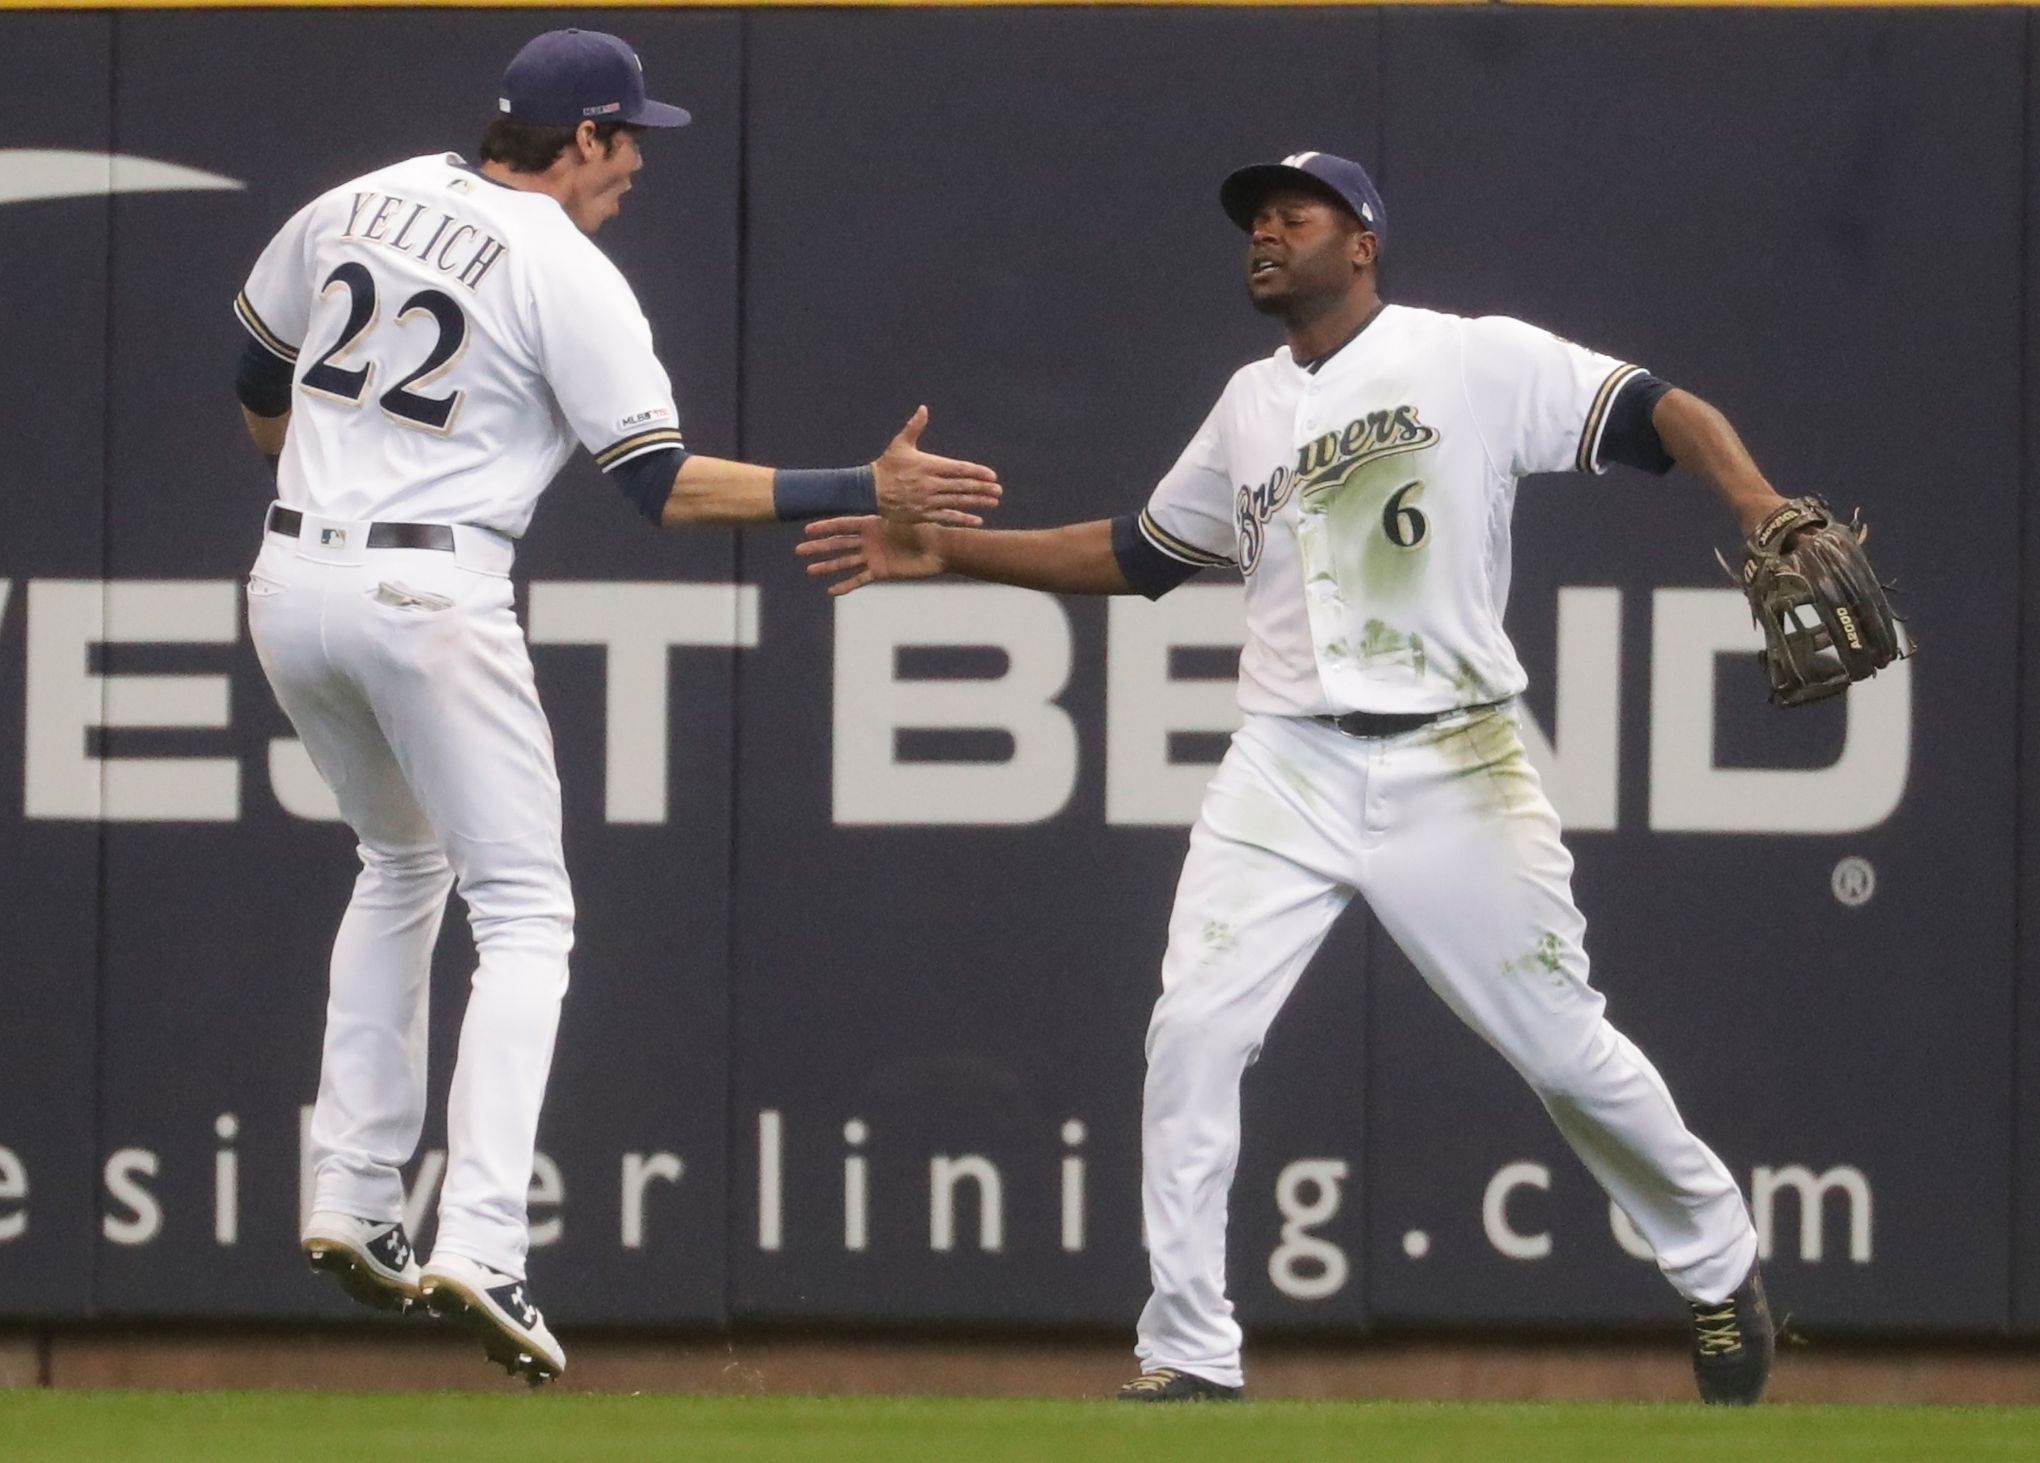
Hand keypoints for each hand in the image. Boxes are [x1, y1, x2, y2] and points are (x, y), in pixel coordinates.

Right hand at [797, 516, 946, 595]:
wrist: (941, 549)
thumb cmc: (926, 528)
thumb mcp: (905, 515)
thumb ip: (890, 508)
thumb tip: (886, 485)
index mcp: (873, 524)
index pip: (843, 525)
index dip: (825, 528)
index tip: (807, 530)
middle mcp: (870, 540)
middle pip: (839, 544)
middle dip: (819, 547)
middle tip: (799, 550)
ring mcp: (874, 556)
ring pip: (845, 562)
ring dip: (827, 566)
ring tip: (809, 570)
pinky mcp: (881, 572)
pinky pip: (859, 579)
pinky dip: (846, 585)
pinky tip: (831, 590)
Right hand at [871, 406, 1001, 525]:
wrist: (869, 490)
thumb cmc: (886, 466)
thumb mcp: (900, 444)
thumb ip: (914, 427)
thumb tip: (924, 408)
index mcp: (929, 465)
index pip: (959, 469)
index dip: (977, 472)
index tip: (992, 476)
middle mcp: (931, 483)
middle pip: (962, 486)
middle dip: (982, 488)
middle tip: (998, 490)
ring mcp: (928, 500)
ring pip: (958, 501)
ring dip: (977, 502)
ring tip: (993, 502)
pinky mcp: (923, 514)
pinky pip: (947, 517)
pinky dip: (963, 519)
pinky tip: (977, 520)